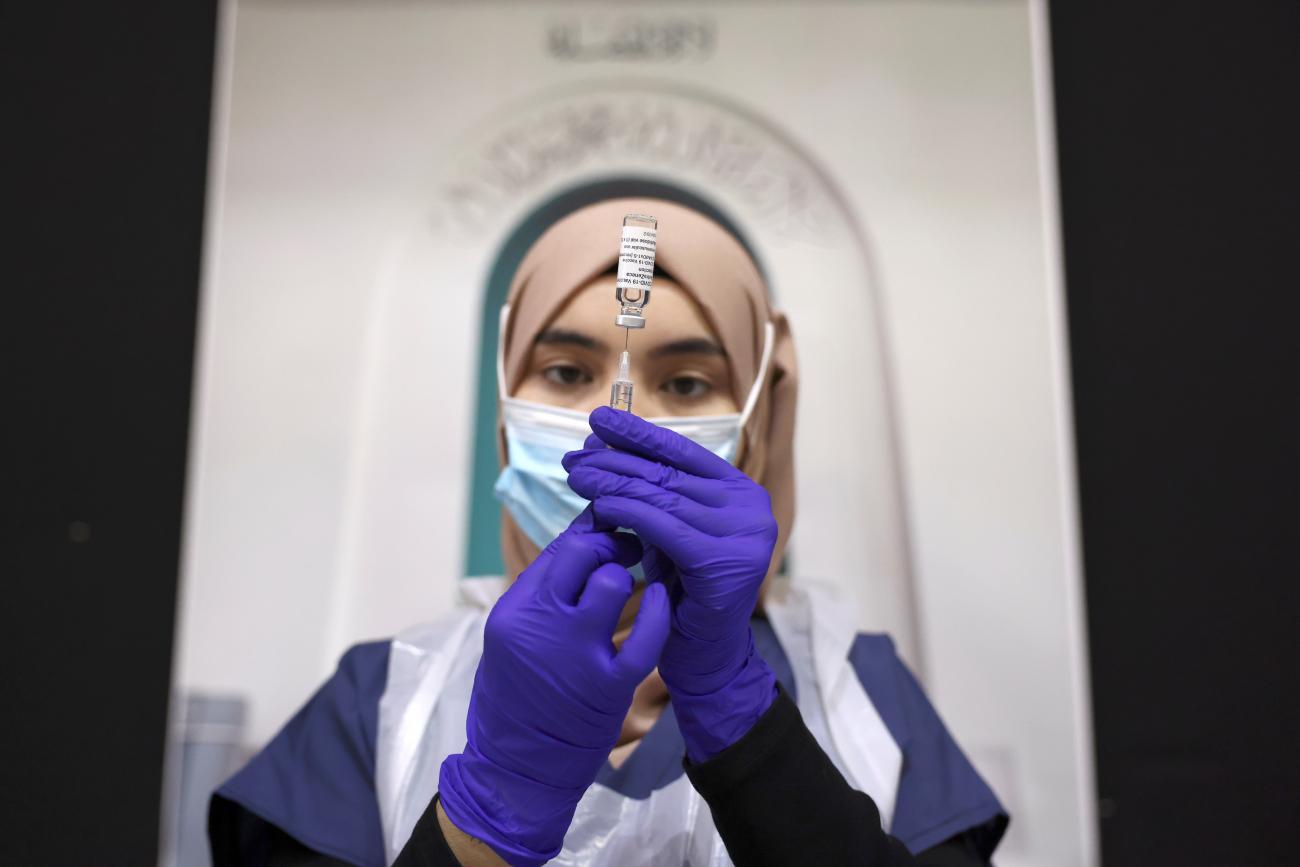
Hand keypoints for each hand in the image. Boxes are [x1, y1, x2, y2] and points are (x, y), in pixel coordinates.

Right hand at [437, 506, 670, 865]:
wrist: (515, 770)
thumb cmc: (511, 698)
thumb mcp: (508, 637)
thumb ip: (541, 594)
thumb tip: (580, 542)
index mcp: (514, 611)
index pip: (559, 547)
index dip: (591, 529)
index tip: (608, 527)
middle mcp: (541, 625)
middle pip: (584, 553)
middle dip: (610, 541)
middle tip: (628, 545)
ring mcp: (575, 655)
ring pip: (612, 583)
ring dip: (628, 576)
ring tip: (635, 582)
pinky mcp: (609, 684)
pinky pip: (644, 635)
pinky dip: (657, 612)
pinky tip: (661, 600)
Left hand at [563, 406, 778, 761]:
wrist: (705, 657)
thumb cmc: (682, 595)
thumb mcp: (669, 535)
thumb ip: (655, 497)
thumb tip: (603, 451)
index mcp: (741, 493)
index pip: (683, 452)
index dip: (638, 433)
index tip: (597, 420)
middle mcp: (751, 507)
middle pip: (669, 472)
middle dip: (616, 460)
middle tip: (574, 455)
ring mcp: (745, 533)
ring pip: (662, 496)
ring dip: (613, 482)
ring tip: (576, 475)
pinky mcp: (726, 561)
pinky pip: (664, 526)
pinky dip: (627, 513)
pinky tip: (599, 507)